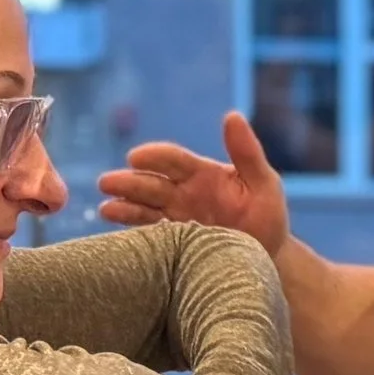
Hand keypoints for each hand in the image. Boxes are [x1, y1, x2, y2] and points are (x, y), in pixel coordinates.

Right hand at [97, 113, 290, 254]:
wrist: (268, 259)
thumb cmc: (268, 217)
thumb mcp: (264, 184)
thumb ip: (247, 153)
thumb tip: (232, 115)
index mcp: (202, 174)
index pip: (173, 160)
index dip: (154, 157)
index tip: (135, 158)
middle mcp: (183, 193)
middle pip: (152, 184)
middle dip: (129, 182)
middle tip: (107, 182)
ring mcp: (175, 218)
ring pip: (144, 208)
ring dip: (124, 206)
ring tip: (105, 208)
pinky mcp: (172, 245)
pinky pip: (148, 235)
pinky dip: (130, 231)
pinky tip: (113, 230)